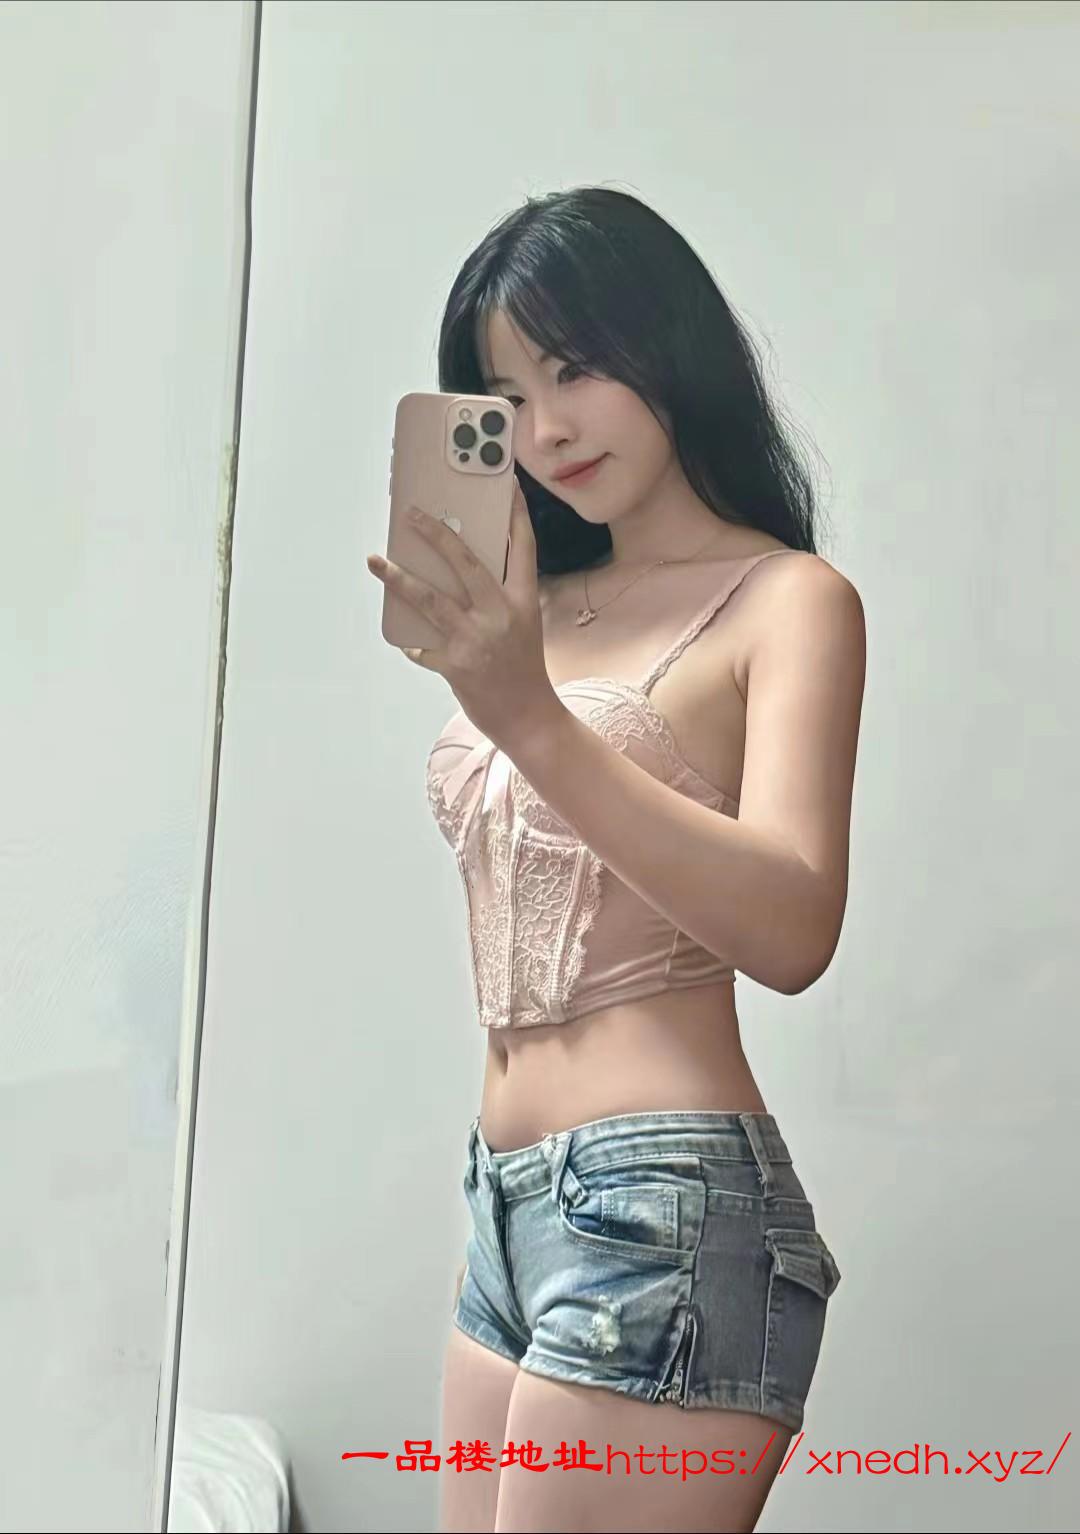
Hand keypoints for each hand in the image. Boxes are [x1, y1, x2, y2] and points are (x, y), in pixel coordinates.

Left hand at [366, 476, 566, 752]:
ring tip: (375, 561)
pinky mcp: (455, 665)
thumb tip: (457, 576)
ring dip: (398, 578)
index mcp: (522, 602)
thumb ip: (497, 600)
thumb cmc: (524, 671)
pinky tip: (406, 640)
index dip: (515, 514)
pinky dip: (412, 642)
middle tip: (412, 515)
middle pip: (464, 562)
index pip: (522, 548)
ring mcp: (475, 639)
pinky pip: (422, 646)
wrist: (529, 719)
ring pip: (429, 598)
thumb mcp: (523, 626)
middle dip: (436, 534)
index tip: (505, 485)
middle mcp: (500, 615)